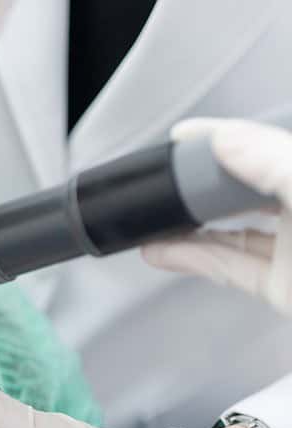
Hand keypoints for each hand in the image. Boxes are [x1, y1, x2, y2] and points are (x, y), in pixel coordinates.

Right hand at [142, 118, 291, 313]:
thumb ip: (273, 160)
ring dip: (188, 227)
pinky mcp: (284, 289)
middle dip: (203, 185)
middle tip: (168, 181)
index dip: (225, 138)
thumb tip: (227, 139)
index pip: (265, 147)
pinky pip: (232, 268)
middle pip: (248, 190)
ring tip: (152, 219)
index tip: (186, 135)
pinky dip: (193, 259)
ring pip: (236, 231)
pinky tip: (161, 251)